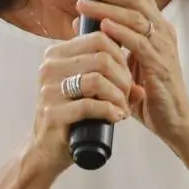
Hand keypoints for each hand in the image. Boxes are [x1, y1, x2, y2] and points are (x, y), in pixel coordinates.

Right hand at [31, 31, 131, 173]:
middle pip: (102, 58)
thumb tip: (141, 87)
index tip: (126, 76)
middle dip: (124, 78)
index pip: (100, 39)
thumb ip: (113, 80)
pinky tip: (116, 117)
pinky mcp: (53, 113)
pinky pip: (90, 105)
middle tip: (127, 95)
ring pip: (98, 80)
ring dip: (119, 96)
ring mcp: (49, 90)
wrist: (47, 149)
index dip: (122, 57)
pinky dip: (110, 111)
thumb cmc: (72, 116)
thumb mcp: (90, 91)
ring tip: (122, 108)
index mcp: (57, 54)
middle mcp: (50, 68)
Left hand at [75, 0, 188, 152]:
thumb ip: (109, 39)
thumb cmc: (149, 91)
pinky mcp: (159, 66)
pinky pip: (139, 43)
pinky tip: (103, 26)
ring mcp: (163, 47)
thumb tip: (81, 20)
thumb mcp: (125, 60)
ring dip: (106, 6)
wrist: (174, 120)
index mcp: (156, 26)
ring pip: (136, 16)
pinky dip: (121, 32)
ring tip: (82, 2)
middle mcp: (162, 31)